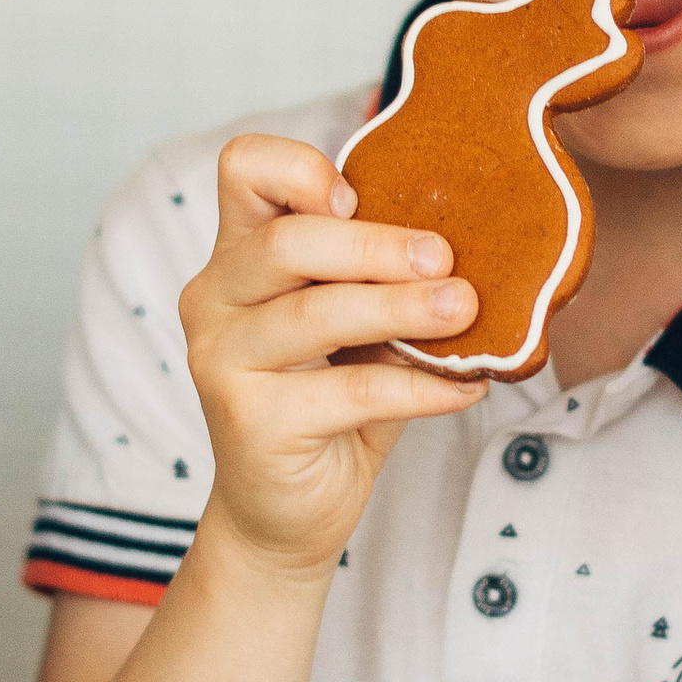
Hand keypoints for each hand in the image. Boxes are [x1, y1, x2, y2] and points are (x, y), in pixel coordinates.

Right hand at [178, 136, 479, 580]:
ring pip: (315, 315)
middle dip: (375, 246)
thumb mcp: (352, 328)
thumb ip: (379, 281)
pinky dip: (417, 385)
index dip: (298, 169)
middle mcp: (215, 300)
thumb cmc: (326, 405)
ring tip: (463, 310)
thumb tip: (466, 246)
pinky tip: (464, 386)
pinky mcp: (251, 422)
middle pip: (285, 243)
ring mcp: (223, 361)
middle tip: (446, 259)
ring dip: (401, 308)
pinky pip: (350, 391)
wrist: (285, 512)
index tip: (359, 196)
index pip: (242, 170)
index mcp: (237, 257)